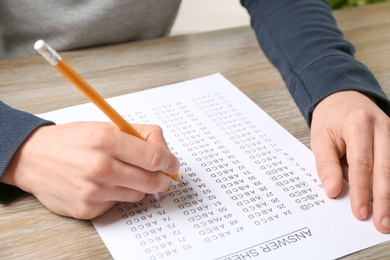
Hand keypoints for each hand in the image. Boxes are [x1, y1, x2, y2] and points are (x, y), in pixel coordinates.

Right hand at [1, 122, 179, 218]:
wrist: (33, 158)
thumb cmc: (72, 141)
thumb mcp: (105, 126)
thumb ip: (139, 135)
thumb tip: (165, 153)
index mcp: (107, 140)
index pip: (155, 158)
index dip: (170, 162)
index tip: (172, 164)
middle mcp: (100, 167)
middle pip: (152, 180)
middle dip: (164, 178)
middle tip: (165, 176)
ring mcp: (93, 191)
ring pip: (138, 194)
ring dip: (140, 185)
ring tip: (126, 174)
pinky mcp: (87, 209)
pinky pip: (118, 204)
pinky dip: (118, 194)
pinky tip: (105, 184)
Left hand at [311, 90, 389, 232]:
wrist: (344, 98)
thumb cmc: (330, 119)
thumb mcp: (319, 138)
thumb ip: (326, 164)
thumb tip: (333, 191)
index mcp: (358, 124)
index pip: (362, 163)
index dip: (361, 190)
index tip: (360, 212)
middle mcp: (382, 126)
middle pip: (386, 168)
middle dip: (384, 199)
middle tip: (381, 223)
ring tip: (389, 219)